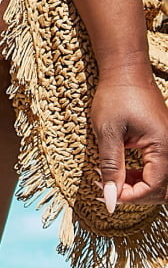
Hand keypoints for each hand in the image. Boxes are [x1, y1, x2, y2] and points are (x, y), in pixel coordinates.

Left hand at [91, 68, 167, 210]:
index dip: (130, 196)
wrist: (125, 70)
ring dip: (137, 186)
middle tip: (106, 190)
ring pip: (159, 180)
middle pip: (161, 188)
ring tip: (111, 180)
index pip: (153, 186)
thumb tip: (110, 198)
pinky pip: (157, 168)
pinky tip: (121, 171)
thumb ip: (111, 167)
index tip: (105, 194)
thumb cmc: (116, 96)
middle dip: (134, 194)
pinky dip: (140, 175)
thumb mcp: (107, 132)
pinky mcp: (162, 141)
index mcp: (162, 146)